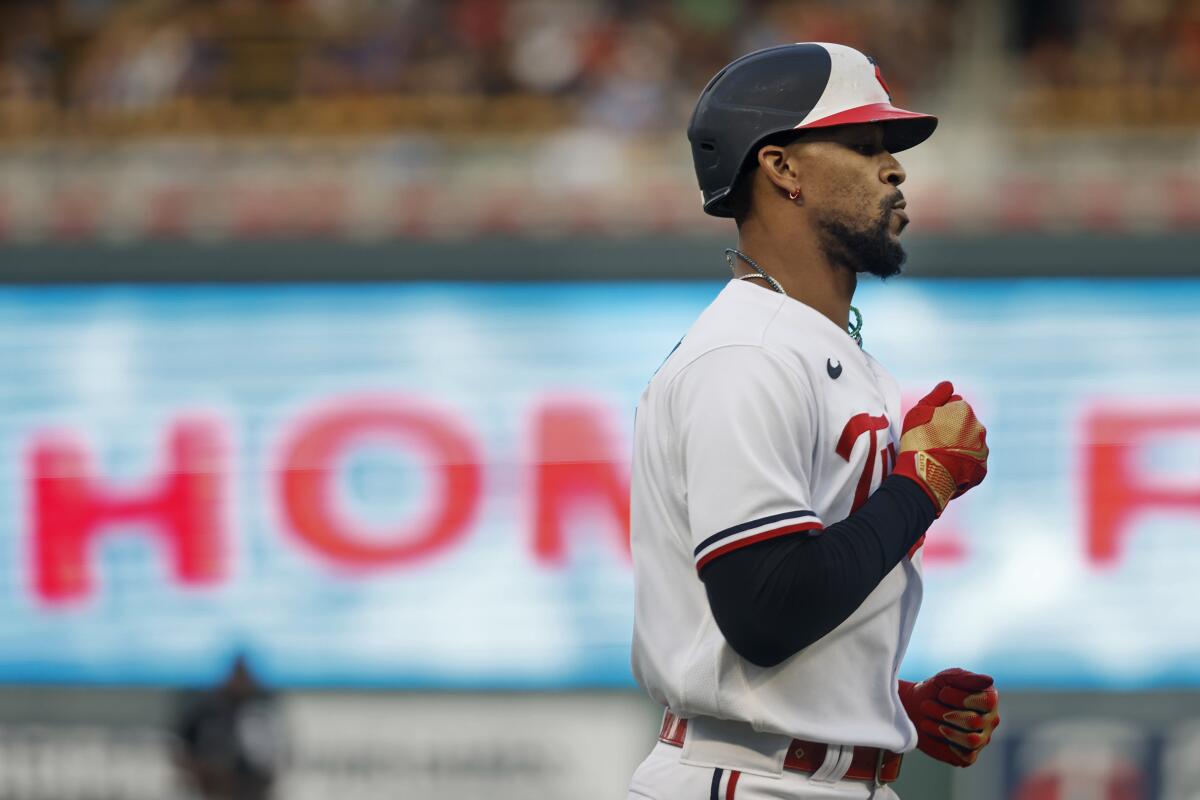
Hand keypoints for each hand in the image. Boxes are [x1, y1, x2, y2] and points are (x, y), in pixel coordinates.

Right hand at [892, 381, 987, 513]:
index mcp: (964, 410)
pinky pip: (972, 463)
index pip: (954, 407)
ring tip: (939, 458)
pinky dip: (962, 465)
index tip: (929, 428)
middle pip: (964, 426)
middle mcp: (979, 428)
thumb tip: (949, 385)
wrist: (925, 475)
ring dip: (958, 448)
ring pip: (970, 444)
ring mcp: (982, 450)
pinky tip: (946, 469)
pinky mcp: (982, 470)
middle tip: (933, 443)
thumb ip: (937, 395)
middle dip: (953, 431)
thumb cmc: (918, 440)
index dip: (940, 416)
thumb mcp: (919, 411)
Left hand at [898, 668, 999, 766]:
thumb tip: (989, 680)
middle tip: (925, 706)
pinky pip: (964, 755)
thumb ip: (966, 679)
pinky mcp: (969, 756)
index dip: (960, 698)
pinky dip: (943, 742)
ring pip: (970, 739)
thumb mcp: (946, 679)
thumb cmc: (934, 691)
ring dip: (942, 728)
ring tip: (925, 719)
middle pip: (974, 721)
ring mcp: (982, 739)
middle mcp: (991, 721)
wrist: (915, 708)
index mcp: (990, 700)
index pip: (987, 702)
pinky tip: (932, 730)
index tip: (942, 693)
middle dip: (943, 712)